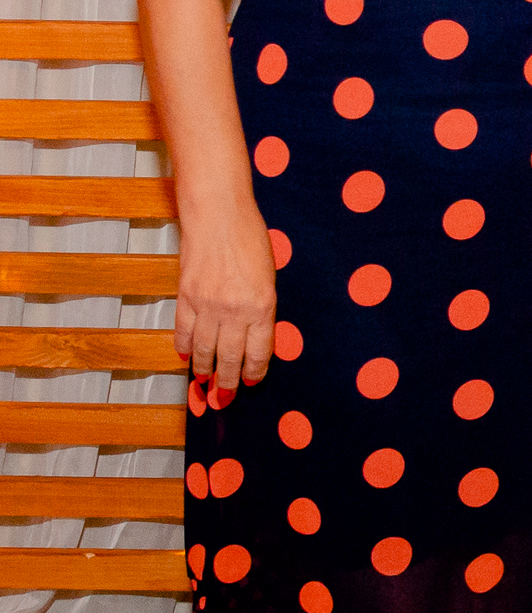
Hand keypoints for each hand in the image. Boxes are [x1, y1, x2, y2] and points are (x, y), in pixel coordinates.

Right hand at [176, 203, 277, 395]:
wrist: (218, 215)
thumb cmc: (249, 238)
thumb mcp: (268, 275)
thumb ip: (260, 306)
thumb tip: (253, 334)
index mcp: (262, 306)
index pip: (258, 351)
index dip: (254, 372)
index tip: (251, 382)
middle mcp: (235, 311)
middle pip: (230, 357)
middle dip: (228, 382)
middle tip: (225, 397)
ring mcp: (207, 306)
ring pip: (203, 350)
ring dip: (204, 369)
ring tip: (204, 382)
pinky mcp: (186, 297)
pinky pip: (183, 331)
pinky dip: (183, 347)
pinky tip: (185, 356)